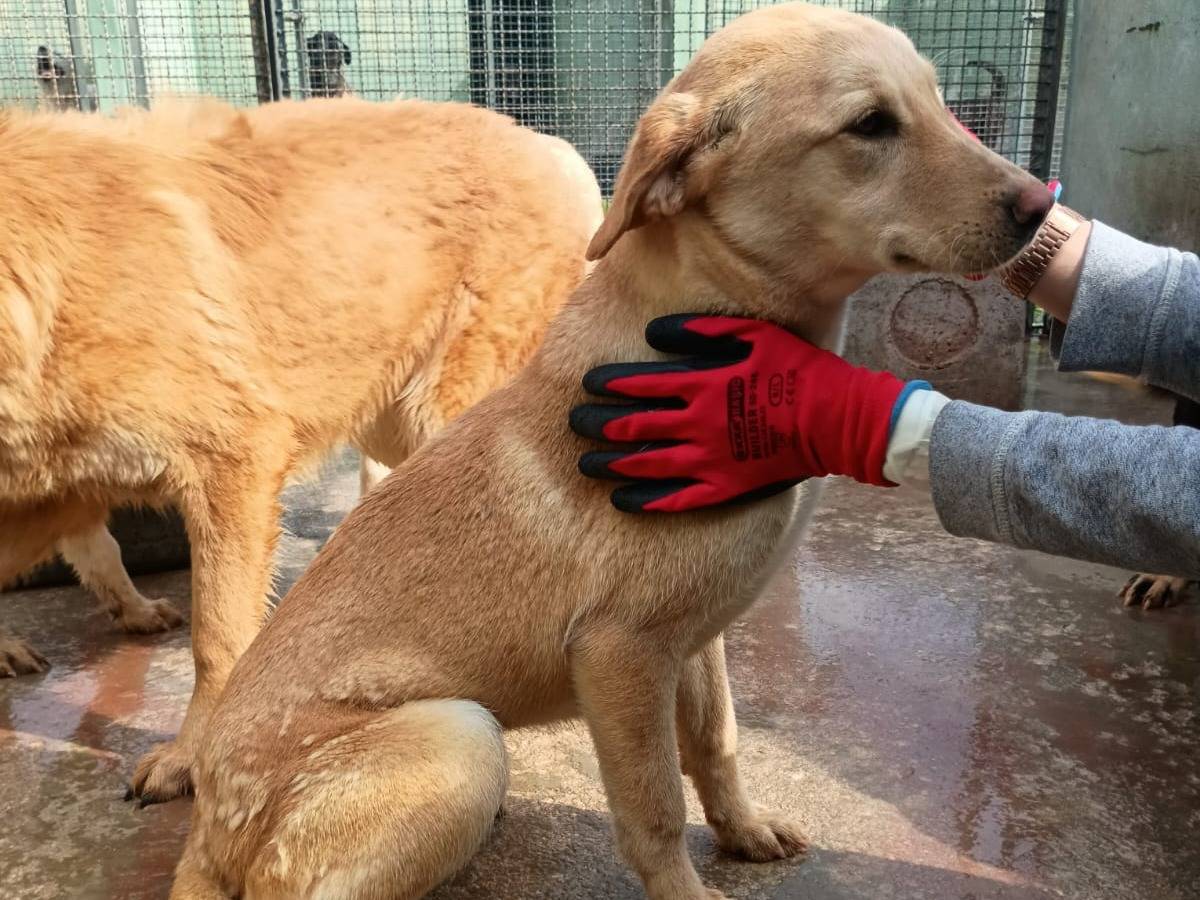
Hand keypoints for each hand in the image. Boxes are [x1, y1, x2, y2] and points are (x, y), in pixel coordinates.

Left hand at [569, 315, 912, 512]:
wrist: (838, 420)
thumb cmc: (797, 369)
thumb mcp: (752, 335)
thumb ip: (700, 330)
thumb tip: (653, 332)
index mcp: (702, 384)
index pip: (640, 385)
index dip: (608, 384)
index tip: (586, 384)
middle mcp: (697, 424)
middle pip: (634, 427)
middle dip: (598, 425)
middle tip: (575, 424)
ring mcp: (709, 460)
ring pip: (645, 465)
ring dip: (610, 464)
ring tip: (585, 463)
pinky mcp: (723, 488)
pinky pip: (675, 499)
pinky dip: (645, 500)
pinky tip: (622, 500)